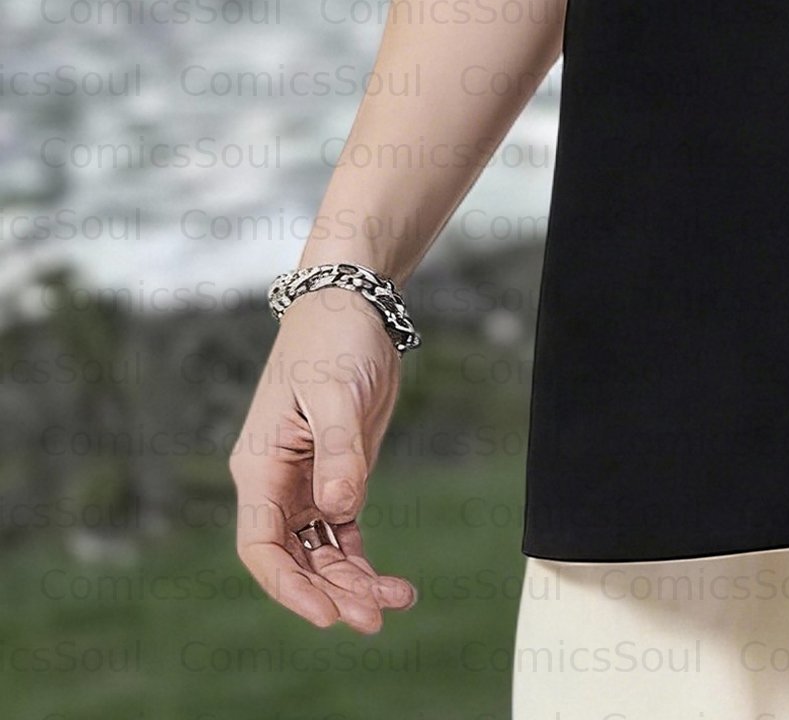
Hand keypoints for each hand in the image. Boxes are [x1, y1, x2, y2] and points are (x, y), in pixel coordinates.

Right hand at [229, 287, 418, 631]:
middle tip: (373, 618)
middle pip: (294, 559)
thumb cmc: (333, 339)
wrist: (352, 304)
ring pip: (320, 552)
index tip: (326, 612)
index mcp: (261, 467)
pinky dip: (362, 559)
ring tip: (395, 602)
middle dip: (330, 592)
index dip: (288, 585)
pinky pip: (342, 533)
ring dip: (351, 582)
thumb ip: (338, 451)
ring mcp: (305, 483)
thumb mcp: (337, 391)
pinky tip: (390, 582)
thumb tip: (340, 508)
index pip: (262, 545)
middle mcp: (277, 483)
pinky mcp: (336, 475)